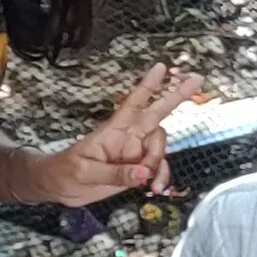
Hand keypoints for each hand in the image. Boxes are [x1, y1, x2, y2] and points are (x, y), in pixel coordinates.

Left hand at [33, 64, 202, 206]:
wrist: (59, 189)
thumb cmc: (66, 172)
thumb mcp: (85, 172)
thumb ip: (116, 173)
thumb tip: (143, 174)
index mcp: (114, 130)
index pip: (134, 102)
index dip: (148, 85)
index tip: (161, 67)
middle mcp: (128, 137)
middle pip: (157, 114)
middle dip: (176, 96)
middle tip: (197, 78)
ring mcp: (134, 153)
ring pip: (160, 148)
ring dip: (160, 164)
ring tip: (150, 183)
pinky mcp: (136, 170)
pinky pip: (157, 169)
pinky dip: (160, 178)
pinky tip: (155, 188)